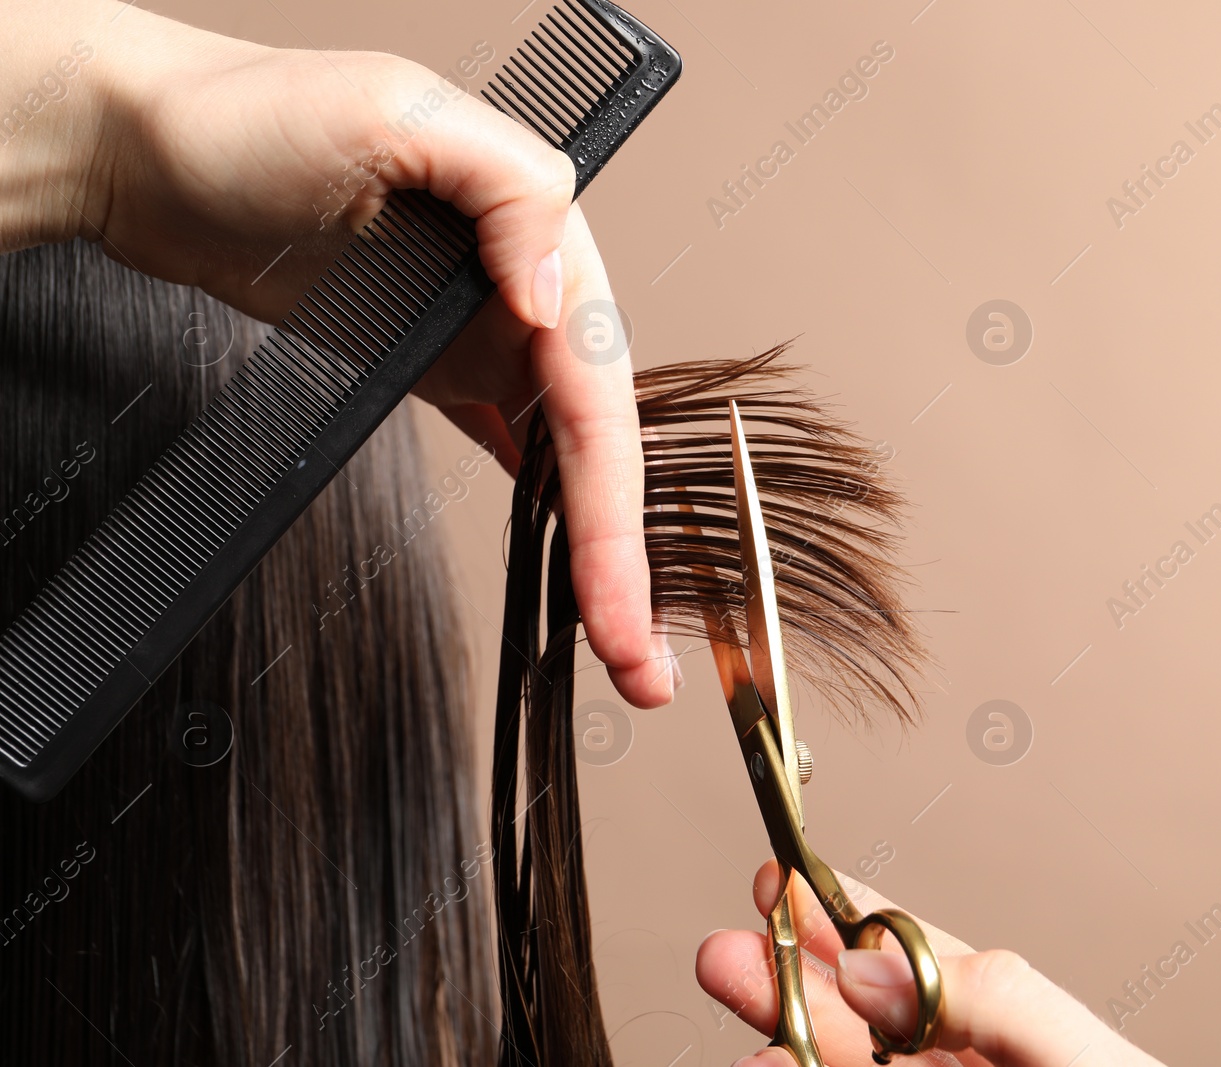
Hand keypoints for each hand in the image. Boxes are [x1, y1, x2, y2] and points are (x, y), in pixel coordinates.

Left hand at [0, 0, 673, 706]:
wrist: (138, 151)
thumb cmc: (249, 117)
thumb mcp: (398, 115)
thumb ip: (512, 195)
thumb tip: (558, 305)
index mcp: (537, 237)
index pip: (596, 394)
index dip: (614, 510)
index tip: (618, 604)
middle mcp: (522, 292)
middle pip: (596, 443)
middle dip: (622, 560)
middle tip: (637, 663)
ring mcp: (476, 331)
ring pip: (563, 456)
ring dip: (594, 550)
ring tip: (613, 637)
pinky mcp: (429, 361)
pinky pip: (510, 441)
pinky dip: (542, 507)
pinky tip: (560, 557)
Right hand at [696, 859, 1165, 1066]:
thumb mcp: (1079, 1055)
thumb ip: (987, 997)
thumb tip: (871, 963)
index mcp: (1000, 1022)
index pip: (904, 954)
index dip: (838, 916)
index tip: (780, 882)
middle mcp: (949, 1064)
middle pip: (851, 1014)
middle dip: (785, 975)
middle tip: (729, 951)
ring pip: (835, 1066)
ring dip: (783, 1038)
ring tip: (749, 1014)